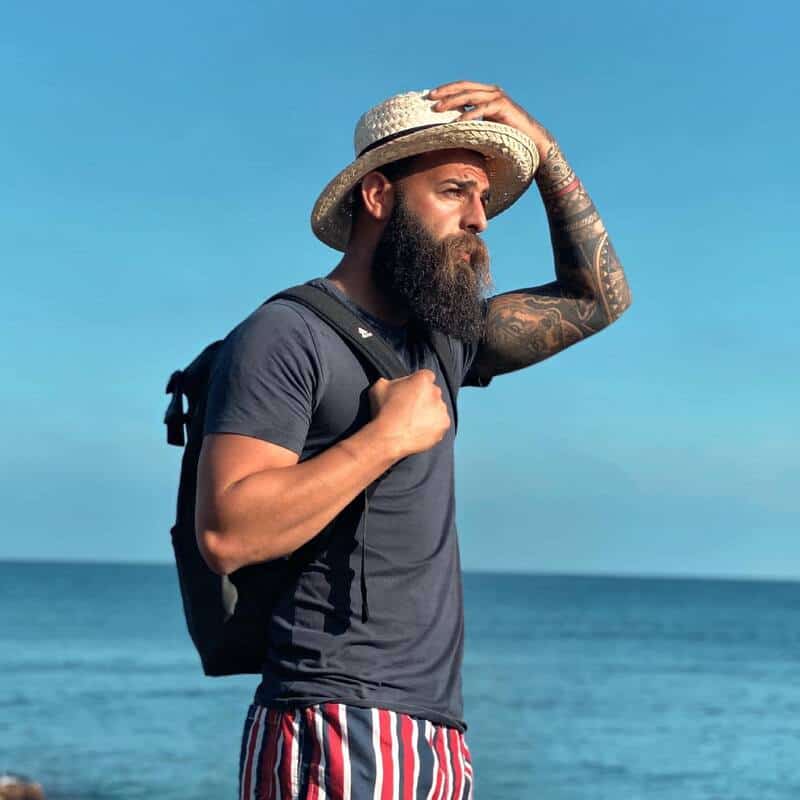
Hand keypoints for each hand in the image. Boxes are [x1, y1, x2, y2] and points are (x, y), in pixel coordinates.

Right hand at [368, 370, 450, 458]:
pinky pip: (440, 423)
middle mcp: (436, 391)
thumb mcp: (379, 387)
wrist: (388, 437)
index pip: (425, 376)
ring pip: (438, 408)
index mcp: (422, 379)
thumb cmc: (382, 410)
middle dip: (424, 398)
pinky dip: (433, 427)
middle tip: (410, 409)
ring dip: (429, 412)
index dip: (417, 384)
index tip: (409, 392)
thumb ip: (390, 381)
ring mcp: (441, 409)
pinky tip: (419, 430)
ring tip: (414, 422)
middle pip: (432, 392)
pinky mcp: (444, 424)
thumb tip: (392, 384)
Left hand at [428, 80, 553, 164]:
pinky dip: (468, 116)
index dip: (447, 90)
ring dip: (452, 102)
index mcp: (487, 94)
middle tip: (429, 98)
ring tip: (438, 109)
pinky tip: (456, 123)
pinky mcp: (503, 107)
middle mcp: (492, 92)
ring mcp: (499, 98)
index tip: (431, 96)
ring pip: (471, 96)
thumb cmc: (509, 138)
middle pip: (464, 87)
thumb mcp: (486, 128)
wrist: (533, 142)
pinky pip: (482, 110)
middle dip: (445, 92)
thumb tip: (450, 130)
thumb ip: (472, 123)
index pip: (463, 87)